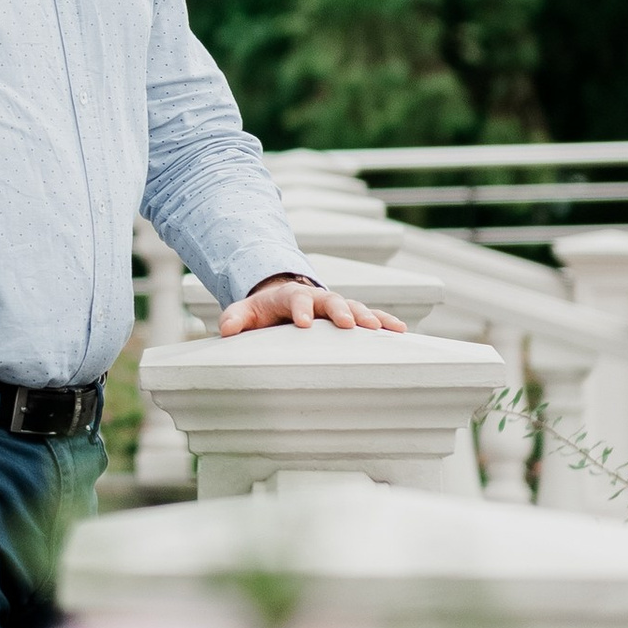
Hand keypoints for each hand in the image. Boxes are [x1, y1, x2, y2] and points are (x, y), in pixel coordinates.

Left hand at [219, 274, 407, 335]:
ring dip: (369, 317)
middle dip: (341, 311)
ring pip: (355, 307)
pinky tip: (401, 330)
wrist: (281, 299)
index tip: (303, 323)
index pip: (296, 300)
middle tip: (350, 324)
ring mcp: (335, 306)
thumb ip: (235, 318)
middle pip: (331, 301)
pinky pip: (370, 317)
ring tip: (384, 329)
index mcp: (291, 296)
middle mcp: (317, 298)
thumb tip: (226, 330)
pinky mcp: (349, 316)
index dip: (300, 310)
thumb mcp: (245, 311)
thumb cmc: (262, 311)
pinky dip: (385, 321)